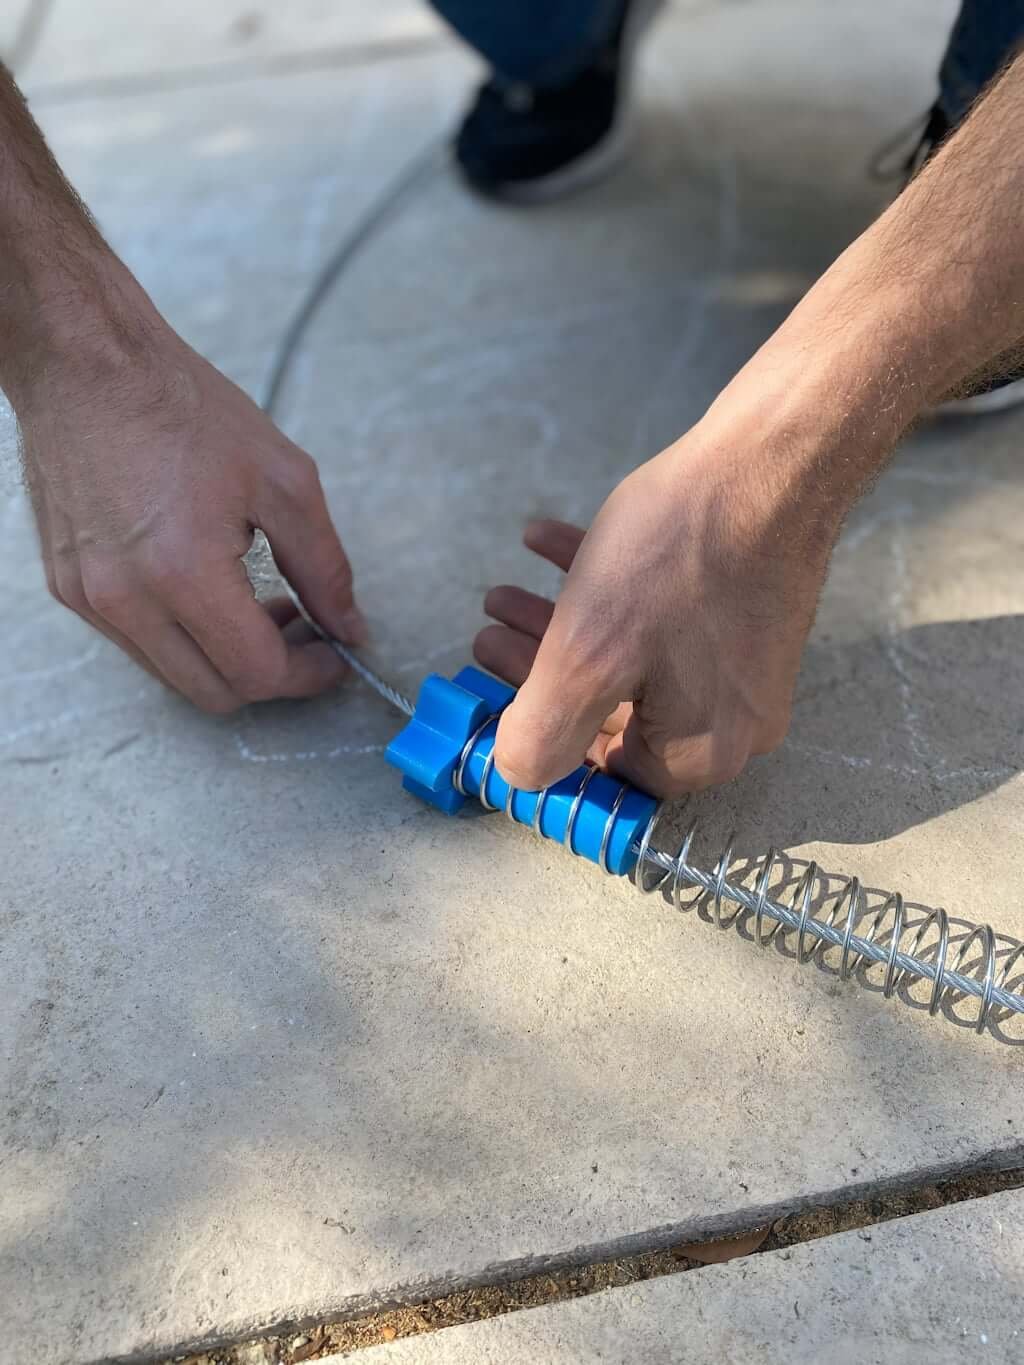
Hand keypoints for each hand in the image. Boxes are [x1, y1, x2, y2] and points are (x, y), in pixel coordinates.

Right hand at [18, 313, 365, 712]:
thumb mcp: (284, 481)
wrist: (88, 365)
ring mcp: (91, 598)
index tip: (335, 655)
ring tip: (258, 602)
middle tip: (304, 630)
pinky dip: (184, 634)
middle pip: (216, 693)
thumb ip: (325, 567)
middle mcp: (126, 600)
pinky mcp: (70, 588)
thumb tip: (349, 627)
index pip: (258, 673)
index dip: (309, 675)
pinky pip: (138, 643)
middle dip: (272, 675)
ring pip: (175, 675)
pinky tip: (208, 587)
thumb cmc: (182, 408)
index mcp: (183, 573)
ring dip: (226, 657)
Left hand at [474, 419, 839, 798]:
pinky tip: (545, 542)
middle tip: (487, 636)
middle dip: (539, 670)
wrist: (770, 458)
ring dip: (560, 625)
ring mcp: (742, 661)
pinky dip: (603, 585)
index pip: (605, 774)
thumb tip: (516, 776)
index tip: (491, 701)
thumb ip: (541, 732)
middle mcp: (733, 718)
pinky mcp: (741, 608)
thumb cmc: (678, 560)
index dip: (539, 739)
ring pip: (630, 657)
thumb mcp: (586, 658)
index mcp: (703, 749)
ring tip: (503, 594)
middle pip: (613, 713)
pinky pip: (660, 614)